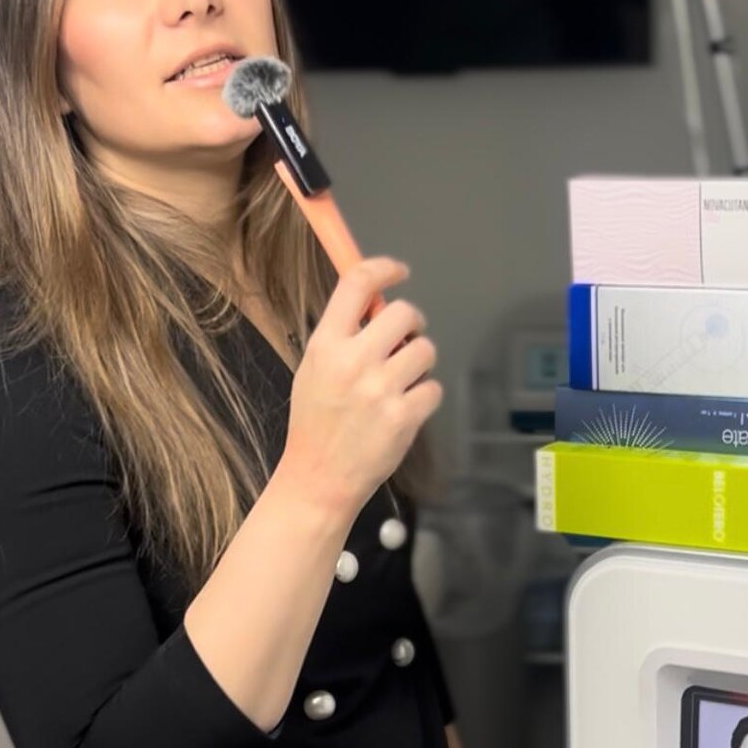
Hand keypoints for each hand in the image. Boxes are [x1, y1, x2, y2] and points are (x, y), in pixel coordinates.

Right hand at [277, 258, 441, 516]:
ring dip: (419, 362)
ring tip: (399, 382)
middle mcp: (353, 362)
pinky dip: (424, 396)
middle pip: (404, 311)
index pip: (357, 283)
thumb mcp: (314, 369)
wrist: (318, 479)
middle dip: (412, 323)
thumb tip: (376, 302)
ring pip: (425, 349)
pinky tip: (404, 409)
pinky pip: (433, 387)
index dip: (383, 268)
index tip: (398, 271)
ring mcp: (380, 390)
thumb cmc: (317, 423)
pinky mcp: (403, 417)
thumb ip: (343, 335)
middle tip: (405, 339)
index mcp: (326, 345)